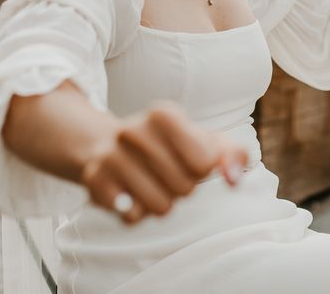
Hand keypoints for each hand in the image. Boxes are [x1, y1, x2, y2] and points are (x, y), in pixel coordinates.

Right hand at [81, 102, 247, 223]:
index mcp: (163, 114)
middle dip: (182, 187)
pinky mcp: (95, 182)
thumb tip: (234, 180)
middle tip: (168, 174)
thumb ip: (233, 155)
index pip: (204, 162)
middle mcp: (133, 130)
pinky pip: (132, 217)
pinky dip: (138, 212)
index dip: (202, 169)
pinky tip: (131, 193)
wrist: (109, 147)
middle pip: (184, 187)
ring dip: (162, 203)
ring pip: (160, 206)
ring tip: (152, 184)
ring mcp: (111, 156)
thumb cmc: (171, 147)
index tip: (191, 160)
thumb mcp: (205, 141)